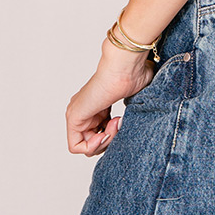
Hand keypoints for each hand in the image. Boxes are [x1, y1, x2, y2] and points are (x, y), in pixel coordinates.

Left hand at [65, 37, 157, 156]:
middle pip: (93, 143)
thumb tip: (141, 117)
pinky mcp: (73, 118)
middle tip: (119, 122)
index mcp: (96, 106)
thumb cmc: (132, 76)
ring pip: (86, 146)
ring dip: (105, 141)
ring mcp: (76, 114)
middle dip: (110, 139)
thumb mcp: (135, 100)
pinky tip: (105, 133)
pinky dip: (93, 146)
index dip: (112, 136)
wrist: (124, 68)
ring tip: (115, 123)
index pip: (100, 134)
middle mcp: (84, 110)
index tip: (121, 121)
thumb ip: (132, 111)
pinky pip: (76, 146)